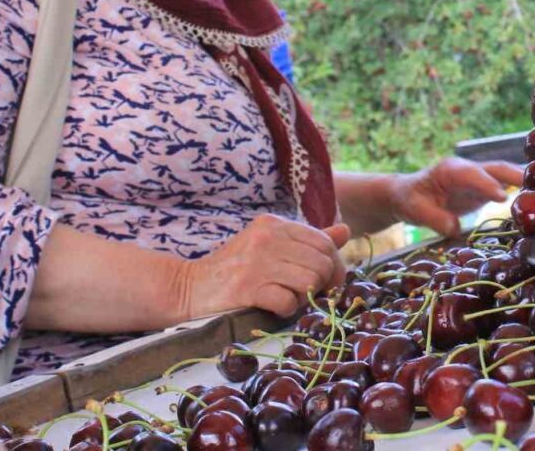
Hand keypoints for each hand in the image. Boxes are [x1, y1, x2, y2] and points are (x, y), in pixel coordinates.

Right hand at [178, 214, 350, 318]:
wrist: (189, 287)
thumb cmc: (235, 269)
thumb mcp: (270, 246)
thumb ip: (307, 240)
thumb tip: (345, 231)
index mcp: (274, 224)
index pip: (325, 242)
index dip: (334, 266)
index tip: (327, 283)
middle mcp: (267, 237)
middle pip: (322, 262)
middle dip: (323, 284)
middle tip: (309, 295)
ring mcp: (256, 262)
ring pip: (310, 281)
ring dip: (305, 297)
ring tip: (288, 298)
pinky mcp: (247, 287)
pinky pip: (289, 301)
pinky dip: (287, 309)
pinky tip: (273, 307)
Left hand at [391, 157, 522, 236]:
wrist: (408, 194)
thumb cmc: (410, 200)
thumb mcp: (415, 211)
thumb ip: (434, 218)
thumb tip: (454, 229)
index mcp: (450, 170)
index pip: (472, 174)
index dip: (486, 185)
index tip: (501, 198)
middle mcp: (468, 168)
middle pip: (497, 168)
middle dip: (517, 177)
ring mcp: (478, 176)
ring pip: (505, 175)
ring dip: (524, 182)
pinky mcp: (483, 187)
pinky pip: (505, 186)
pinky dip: (521, 191)